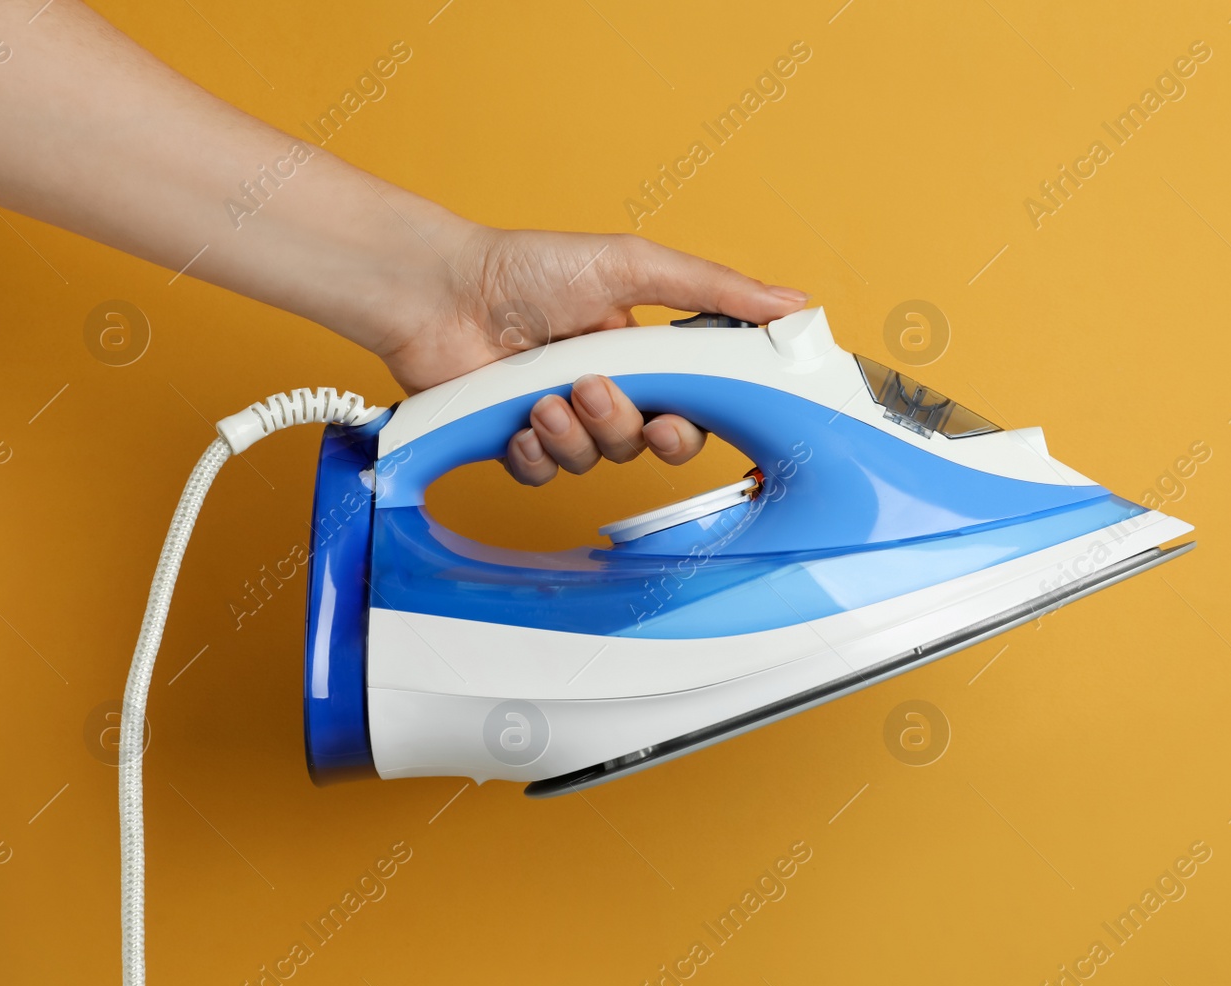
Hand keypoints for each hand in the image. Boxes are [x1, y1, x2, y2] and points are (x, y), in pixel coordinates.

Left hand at [375, 226, 808, 484]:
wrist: (440, 293)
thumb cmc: (529, 267)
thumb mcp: (635, 265)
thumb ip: (715, 289)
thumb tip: (790, 302)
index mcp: (644, 354)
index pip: (691, 408)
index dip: (690, 424)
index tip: (679, 418)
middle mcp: (607, 390)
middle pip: (646, 445)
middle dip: (624, 426)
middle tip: (594, 391)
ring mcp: (562, 418)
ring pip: (595, 462)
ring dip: (574, 433)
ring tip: (544, 394)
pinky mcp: (517, 443)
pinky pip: (544, 475)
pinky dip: (533, 452)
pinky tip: (518, 420)